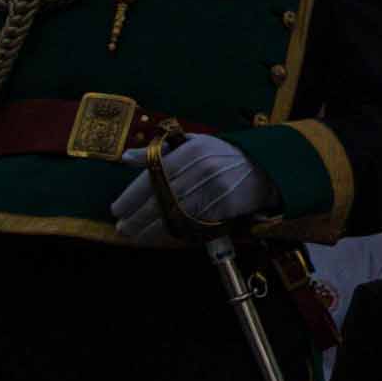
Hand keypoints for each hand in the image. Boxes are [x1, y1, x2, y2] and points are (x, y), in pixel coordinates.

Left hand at [108, 132, 271, 237]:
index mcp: (192, 150)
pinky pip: (193, 224)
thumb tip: (126, 158)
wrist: (264, 169)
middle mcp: (202, 168)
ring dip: (152, 229)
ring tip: (135, 236)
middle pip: (162, 197)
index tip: (117, 209)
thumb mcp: (192, 144)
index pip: (154, 174)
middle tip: (122, 228)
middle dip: (138, 216)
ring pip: (175, 214)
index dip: (132, 195)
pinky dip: (175, 232)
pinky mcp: (225, 208)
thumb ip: (159, 152)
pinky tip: (161, 236)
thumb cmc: (223, 155)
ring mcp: (215, 189)